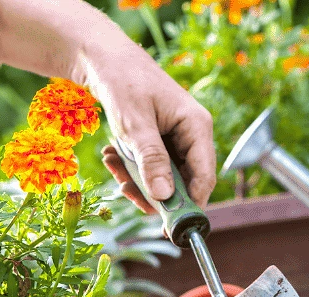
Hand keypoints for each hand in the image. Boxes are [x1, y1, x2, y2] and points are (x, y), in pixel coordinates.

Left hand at [0, 0, 215, 213]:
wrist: (104, 58)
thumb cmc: (123, 83)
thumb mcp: (135, 125)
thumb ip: (152, 161)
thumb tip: (165, 197)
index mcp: (197, 126)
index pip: (205, 176)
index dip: (190, 204)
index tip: (168, 226)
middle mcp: (192, 135)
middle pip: (183, 181)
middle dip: (153, 191)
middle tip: (126, 192)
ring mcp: (176, 138)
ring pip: (163, 177)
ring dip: (137, 179)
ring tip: (113, 165)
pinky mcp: (160, 141)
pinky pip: (150, 166)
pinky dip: (130, 167)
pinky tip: (112, 156)